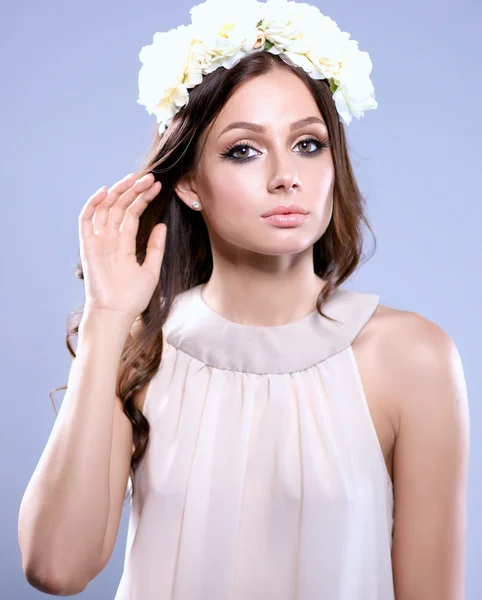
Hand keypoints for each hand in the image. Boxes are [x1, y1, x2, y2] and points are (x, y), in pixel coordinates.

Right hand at [78, 172, 166, 321]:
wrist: (117, 313)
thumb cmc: (133, 298)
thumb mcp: (151, 269)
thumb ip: (155, 247)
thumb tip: (161, 224)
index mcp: (124, 244)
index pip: (132, 214)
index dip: (143, 199)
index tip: (157, 186)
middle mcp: (110, 239)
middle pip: (120, 207)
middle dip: (134, 190)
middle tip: (149, 177)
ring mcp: (98, 241)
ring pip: (105, 208)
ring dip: (118, 192)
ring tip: (134, 179)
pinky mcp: (87, 246)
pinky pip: (86, 220)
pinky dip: (93, 204)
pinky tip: (106, 191)